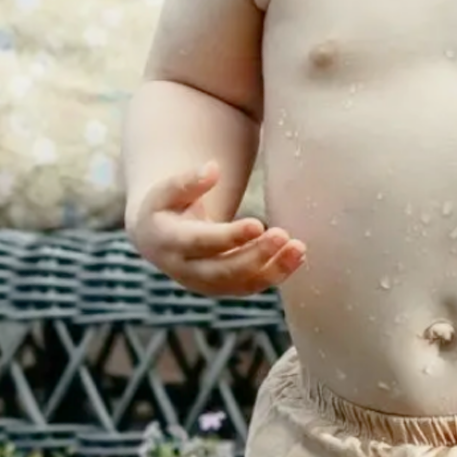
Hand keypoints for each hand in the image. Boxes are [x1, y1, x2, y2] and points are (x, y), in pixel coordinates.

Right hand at [128, 163, 305, 296]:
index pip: (201, 243)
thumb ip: (187, 181)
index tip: (257, 225)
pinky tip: (296, 255)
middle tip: (282, 235)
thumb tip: (212, 169)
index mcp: (168, 243)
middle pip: (223, 270)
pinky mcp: (222, 287)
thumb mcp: (166, 191)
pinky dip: (275, 273)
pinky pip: (250, 285)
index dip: (229, 237)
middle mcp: (185, 270)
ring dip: (272, 269)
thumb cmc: (166, 208)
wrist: (157, 238)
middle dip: (255, 256)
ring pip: (240, 283)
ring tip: (299, 247)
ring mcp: (204, 283)